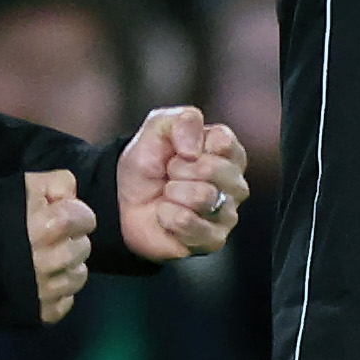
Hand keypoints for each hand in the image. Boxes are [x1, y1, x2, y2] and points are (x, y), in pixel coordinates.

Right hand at [28, 170, 95, 323]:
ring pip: (78, 277)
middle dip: (69, 240)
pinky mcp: (40, 313)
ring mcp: (47, 290)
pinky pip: (65, 302)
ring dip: (66, 268)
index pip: (87, 219)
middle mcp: (53, 260)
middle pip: (83, 247)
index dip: (75, 214)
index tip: (60, 216)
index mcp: (51, 226)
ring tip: (45, 262)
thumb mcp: (21, 186)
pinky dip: (56, 293)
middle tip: (48, 239)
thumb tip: (75, 198)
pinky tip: (38, 283)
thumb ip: (56, 184)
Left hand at [117, 105, 248, 263]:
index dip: (190, 145)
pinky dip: (167, 216)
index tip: (178, 152)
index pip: (223, 142)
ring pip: (203, 197)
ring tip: (168, 195)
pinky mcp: (214, 239)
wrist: (125, 201)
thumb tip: (195, 150)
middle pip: (214, 169)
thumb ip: (182, 120)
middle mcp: (234, 183)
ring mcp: (227, 213)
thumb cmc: (148, 164)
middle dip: (178, 170)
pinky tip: (166, 215)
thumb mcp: (158, 129)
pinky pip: (189, 223)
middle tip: (169, 175)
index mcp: (228, 152)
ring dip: (172, 193)